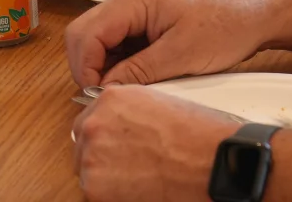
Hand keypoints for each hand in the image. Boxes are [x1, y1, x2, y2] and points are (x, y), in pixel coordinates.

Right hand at [67, 0, 275, 88]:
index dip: (85, 68)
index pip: (87, 33)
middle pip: (87, 32)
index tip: (97, 96)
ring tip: (127, 88)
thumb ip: (137, 72)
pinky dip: (122, 60)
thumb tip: (103, 89)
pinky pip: (123, 40)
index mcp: (135, 0)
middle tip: (105, 94)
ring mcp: (142, 7)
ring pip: (103, 37)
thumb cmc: (227, 26)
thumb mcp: (180, 55)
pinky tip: (140, 77)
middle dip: (89, 65)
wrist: (261, 11)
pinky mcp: (152, 18)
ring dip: (106, 64)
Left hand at [73, 85, 242, 201]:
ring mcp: (91, 157)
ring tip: (138, 176)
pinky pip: (94, 193)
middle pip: (83, 144)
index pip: (89, 118)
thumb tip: (122, 127)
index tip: (113, 143)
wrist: (208, 160)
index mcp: (111, 99)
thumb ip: (130, 112)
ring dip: (105, 175)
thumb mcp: (158, 103)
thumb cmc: (196, 133)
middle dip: (101, 153)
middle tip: (128, 163)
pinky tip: (138, 188)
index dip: (104, 133)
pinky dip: (111, 195)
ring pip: (87, 170)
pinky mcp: (95, 188)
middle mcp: (95, 125)